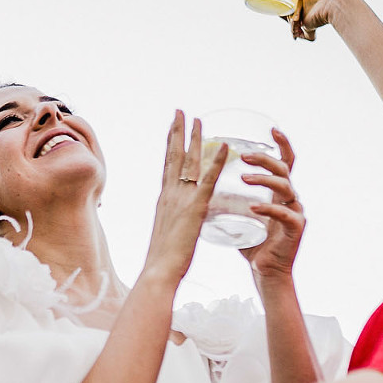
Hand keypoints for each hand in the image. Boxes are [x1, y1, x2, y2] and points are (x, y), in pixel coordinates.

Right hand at [140, 112, 224, 285]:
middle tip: (182, 111)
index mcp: (164, 200)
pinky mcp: (196, 209)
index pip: (167, 165)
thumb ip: (175, 223)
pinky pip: (208, 180)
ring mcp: (181, 199)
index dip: (170, 144)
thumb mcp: (168, 235)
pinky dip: (216, 161)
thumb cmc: (163, 261)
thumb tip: (180, 222)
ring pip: (189, 162)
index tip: (172, 127)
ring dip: (195, 139)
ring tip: (199, 119)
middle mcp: (169, 194)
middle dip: (178, 132)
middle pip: (174, 156)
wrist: (158, 271)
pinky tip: (224, 146)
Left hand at [239, 127, 305, 279]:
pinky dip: (269, 208)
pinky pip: (284, 214)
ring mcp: (295, 212)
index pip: (285, 161)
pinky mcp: (296, 229)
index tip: (272, 128)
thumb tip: (201, 180)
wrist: (265, 271)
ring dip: (264, 179)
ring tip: (244, 177)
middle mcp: (289, 198)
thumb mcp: (238, 214)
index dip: (281, 144)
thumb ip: (228, 198)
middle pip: (284, 168)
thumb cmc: (251, 242)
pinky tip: (254, 207)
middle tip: (243, 155)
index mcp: (277, 192)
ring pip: (286, 186)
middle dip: (264, 158)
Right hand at [269, 0, 374, 40]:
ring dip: (287, 16)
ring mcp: (306, 12)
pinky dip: (293, 28)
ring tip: (289, 14)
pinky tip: (294, 24)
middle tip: (274, 1)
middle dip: (282, 4)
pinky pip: (294, 27)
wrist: (337, 5)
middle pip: (289, 1)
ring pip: (289, 15)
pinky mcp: (306, 24)